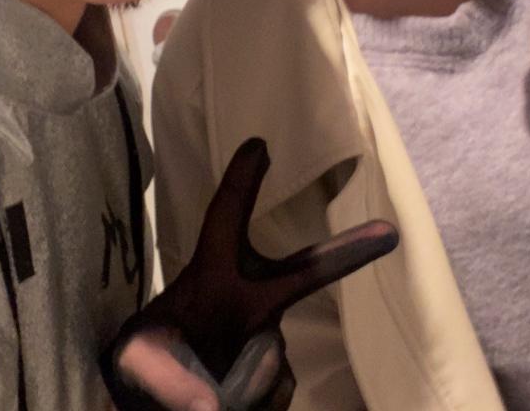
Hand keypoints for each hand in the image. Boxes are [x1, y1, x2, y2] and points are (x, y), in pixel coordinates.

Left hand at [102, 138, 398, 409]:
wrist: (156, 400)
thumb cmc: (148, 361)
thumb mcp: (140, 361)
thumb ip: (167, 378)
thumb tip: (211, 408)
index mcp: (210, 277)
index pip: (225, 219)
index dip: (240, 181)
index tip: (259, 144)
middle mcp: (247, 302)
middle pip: (304, 274)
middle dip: (346, 252)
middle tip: (388, 232)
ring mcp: (267, 340)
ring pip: (273, 359)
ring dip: (246, 381)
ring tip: (205, 393)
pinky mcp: (275, 381)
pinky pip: (277, 394)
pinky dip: (256, 402)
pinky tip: (223, 402)